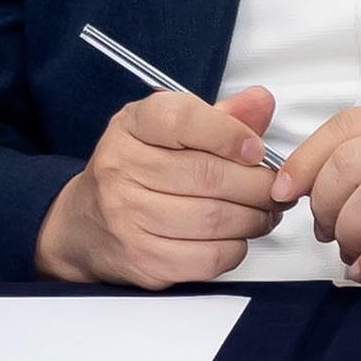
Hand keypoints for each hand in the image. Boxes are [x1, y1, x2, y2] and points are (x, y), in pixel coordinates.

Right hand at [34, 81, 290, 287]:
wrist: (84, 224)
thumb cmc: (136, 172)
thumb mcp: (170, 131)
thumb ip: (220, 117)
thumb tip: (261, 102)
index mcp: (132, 126)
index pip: (183, 119)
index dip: (231, 134)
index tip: (256, 150)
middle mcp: (122, 168)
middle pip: (209, 175)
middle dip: (258, 185)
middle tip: (275, 189)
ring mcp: (128, 217)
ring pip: (214, 218)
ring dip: (254, 219)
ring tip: (264, 213)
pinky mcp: (142, 259)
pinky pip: (208, 257)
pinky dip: (236, 248)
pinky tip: (236, 237)